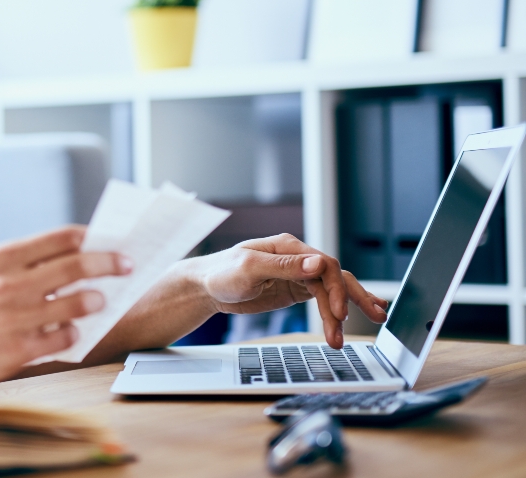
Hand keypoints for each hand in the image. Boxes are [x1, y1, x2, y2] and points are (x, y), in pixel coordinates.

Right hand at [0, 226, 130, 387]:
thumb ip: (23, 264)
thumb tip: (73, 258)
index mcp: (2, 257)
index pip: (61, 238)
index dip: (93, 238)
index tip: (111, 242)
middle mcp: (10, 283)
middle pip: (77, 266)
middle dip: (109, 264)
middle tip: (126, 266)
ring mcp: (14, 317)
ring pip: (76, 303)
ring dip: (95, 300)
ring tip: (99, 301)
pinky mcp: (16, 350)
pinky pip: (63, 339)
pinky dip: (73, 333)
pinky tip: (71, 332)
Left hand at [185, 233, 387, 347]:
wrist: (204, 287)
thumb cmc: (220, 273)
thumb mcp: (249, 268)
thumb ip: (284, 266)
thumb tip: (318, 262)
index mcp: (288, 248)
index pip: (324, 265)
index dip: (336, 289)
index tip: (338, 313)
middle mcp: (297, 259)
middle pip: (335, 276)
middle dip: (354, 298)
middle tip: (374, 317)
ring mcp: (298, 275)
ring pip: (332, 289)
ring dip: (346, 310)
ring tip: (360, 330)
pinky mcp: (294, 290)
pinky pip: (323, 298)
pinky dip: (338, 309)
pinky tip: (353, 317)